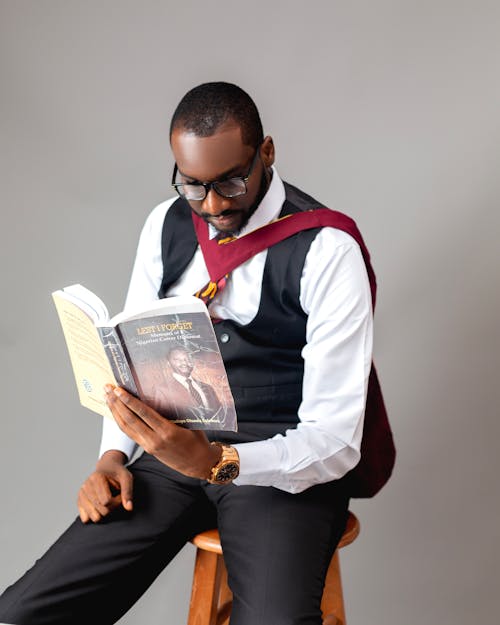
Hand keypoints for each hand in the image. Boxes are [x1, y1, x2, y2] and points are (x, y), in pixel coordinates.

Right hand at [77, 449, 132, 522]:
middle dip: (113, 508)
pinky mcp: (79, 502)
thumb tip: (129, 508)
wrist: (107, 467)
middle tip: (115, 498)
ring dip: (104, 512)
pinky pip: (86, 519)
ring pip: (94, 517)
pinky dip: (95, 515)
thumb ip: (128, 492)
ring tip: (108, 501)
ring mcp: (81, 494)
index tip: (120, 494)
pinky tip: (100, 506)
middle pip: (102, 510)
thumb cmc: (117, 473)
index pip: (107, 501)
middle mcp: (86, 486)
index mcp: (96, 478)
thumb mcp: (126, 478)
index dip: (118, 501)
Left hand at [104, 385, 220, 479]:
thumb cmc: (198, 441)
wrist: (198, 464)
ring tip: (107, 398)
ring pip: (126, 428)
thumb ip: (176, 411)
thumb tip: (166, 392)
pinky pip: (130, 434)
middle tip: (108, 389)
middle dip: (116, 404)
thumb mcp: (191, 423)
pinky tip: (116, 412)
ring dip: (115, 412)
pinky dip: (121, 421)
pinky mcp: (147, 449)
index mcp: (167, 431)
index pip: (143, 414)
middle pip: (130, 420)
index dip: (129, 402)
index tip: (119, 390)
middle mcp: (155, 440)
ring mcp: (149, 446)